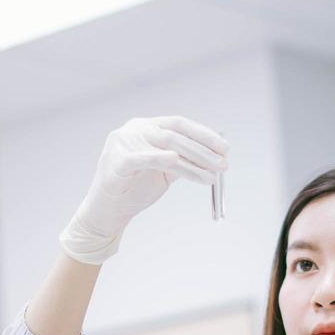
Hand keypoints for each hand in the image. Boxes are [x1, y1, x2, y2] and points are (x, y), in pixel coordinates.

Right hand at [59, 116, 228, 263]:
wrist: (108, 211)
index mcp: (146, 126)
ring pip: (166, 146)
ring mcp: (123, 142)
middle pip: (176, 134)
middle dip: (204, 149)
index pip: (180, 124)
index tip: (225, 148)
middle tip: (223, 164)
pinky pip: (143, 158)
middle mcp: (135, 129)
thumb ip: (184, 160)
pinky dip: (160, 158)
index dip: (204, 134)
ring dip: (194, 161)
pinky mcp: (117, 161)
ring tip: (212, 175)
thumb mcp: (164, 171)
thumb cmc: (135, 188)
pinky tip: (176, 161)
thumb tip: (216, 157)